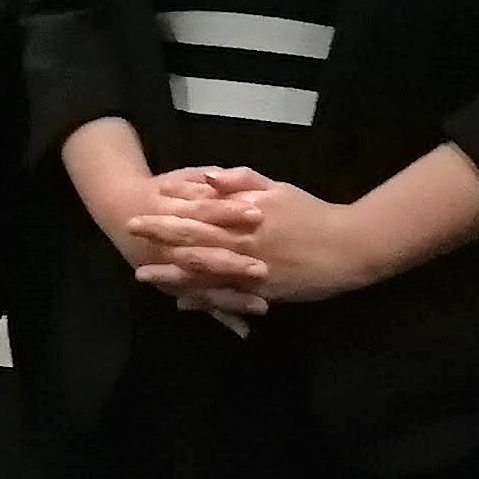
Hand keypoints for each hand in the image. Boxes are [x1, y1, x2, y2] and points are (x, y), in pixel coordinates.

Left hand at [130, 177, 373, 309]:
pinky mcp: (261, 292)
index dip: (169, 212)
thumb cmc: (312, 213)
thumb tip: (207, 176)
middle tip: (130, 235)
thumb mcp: (278, 189)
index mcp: (245, 215)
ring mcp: (250, 270)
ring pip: (204, 272)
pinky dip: (203, 299)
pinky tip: (181, 302)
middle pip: (194, 239)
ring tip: (143, 274)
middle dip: (160, 238)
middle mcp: (242, 242)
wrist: (348, 247)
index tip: (142, 208)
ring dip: (171, 273)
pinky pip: (227, 297)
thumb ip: (243, 182)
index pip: (199, 212)